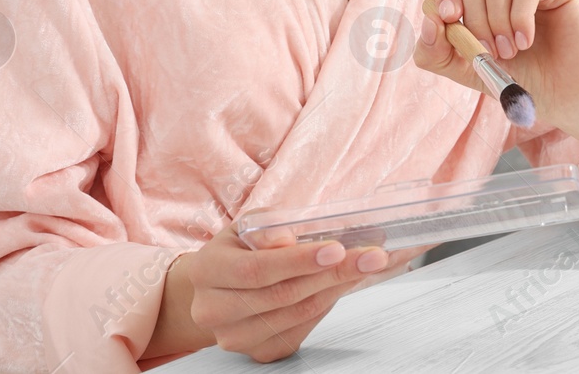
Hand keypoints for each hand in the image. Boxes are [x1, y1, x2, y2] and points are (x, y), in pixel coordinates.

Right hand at [170, 220, 420, 361]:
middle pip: (282, 295)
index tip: (336, 248)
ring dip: (337, 287)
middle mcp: (213, 310)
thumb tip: (294, 238)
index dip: (298, 261)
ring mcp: (235, 337)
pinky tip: (341, 284)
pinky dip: (327, 304)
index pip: (255, 270)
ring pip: (297, 314)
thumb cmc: (239, 250)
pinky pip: (301, 329)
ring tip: (364, 265)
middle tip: (371, 256)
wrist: (219, 287)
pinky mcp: (259, 352)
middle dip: (333, 273)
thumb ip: (270, 227)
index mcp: (206, 270)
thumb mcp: (248, 226)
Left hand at [414, 0, 578, 129]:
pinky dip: (520, 18)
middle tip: (489, 50)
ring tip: (510, 49)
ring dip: (497, 19)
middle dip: (473, 17)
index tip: (450, 19)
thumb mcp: (466, 69)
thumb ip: (436, 51)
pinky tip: (527, 41)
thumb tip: (428, 18)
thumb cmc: (520, 79)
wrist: (562, 97)